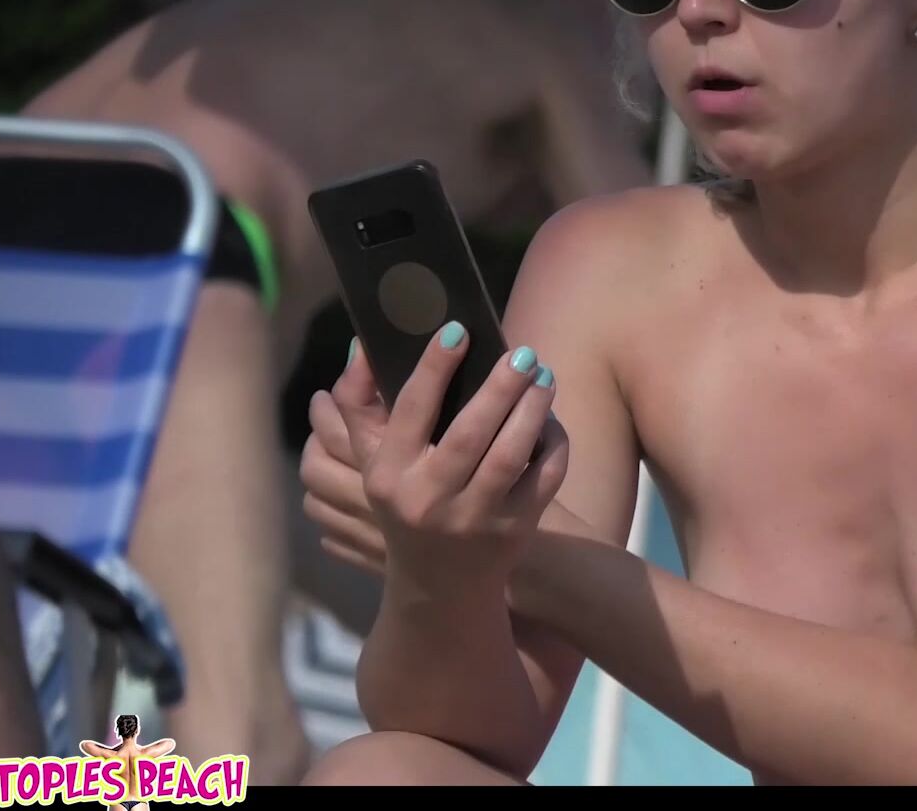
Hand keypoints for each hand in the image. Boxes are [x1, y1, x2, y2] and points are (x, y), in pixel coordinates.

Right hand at [301, 324, 568, 599]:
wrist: (439, 586)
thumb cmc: (407, 506)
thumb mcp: (377, 465)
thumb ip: (363, 407)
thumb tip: (364, 345)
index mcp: (390, 475)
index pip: (411, 411)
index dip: (433, 367)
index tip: (458, 330)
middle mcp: (429, 499)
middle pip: (469, 432)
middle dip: (499, 387)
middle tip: (522, 352)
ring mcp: (474, 518)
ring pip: (510, 455)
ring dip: (532, 410)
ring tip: (544, 375)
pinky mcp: (514, 530)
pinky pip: (543, 478)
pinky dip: (553, 445)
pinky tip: (552, 418)